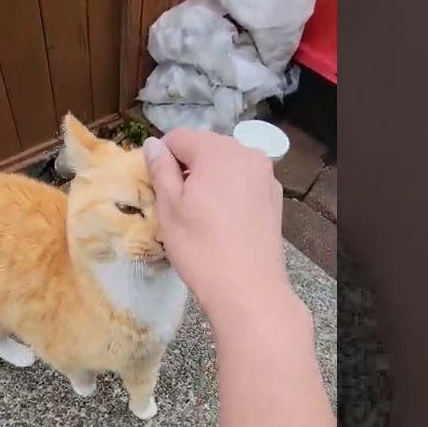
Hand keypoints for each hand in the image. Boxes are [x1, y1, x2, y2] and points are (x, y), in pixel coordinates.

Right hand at [143, 130, 291, 327]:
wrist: (248, 289)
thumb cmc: (200, 248)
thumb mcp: (169, 208)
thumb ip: (161, 170)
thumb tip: (153, 144)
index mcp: (218, 150)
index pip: (179, 137)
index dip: (162, 159)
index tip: (158, 188)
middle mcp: (246, 153)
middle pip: (205, 147)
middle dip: (188, 168)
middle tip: (178, 204)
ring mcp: (265, 174)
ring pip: (226, 164)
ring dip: (209, 179)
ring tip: (202, 214)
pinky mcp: (274, 196)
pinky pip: (243, 182)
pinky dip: (230, 191)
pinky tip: (224, 221)